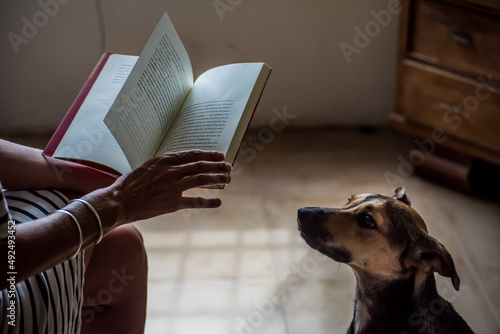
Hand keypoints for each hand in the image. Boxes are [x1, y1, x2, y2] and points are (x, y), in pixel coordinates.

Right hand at [107, 150, 231, 224]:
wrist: (119, 201)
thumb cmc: (129, 184)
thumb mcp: (146, 167)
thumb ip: (163, 165)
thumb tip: (177, 164)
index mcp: (163, 160)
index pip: (192, 155)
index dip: (208, 154)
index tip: (219, 155)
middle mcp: (170, 171)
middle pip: (200, 165)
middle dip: (217, 165)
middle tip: (228, 167)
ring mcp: (172, 186)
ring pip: (201, 179)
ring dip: (217, 178)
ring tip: (228, 179)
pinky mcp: (172, 203)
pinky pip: (194, 201)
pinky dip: (208, 201)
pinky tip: (218, 201)